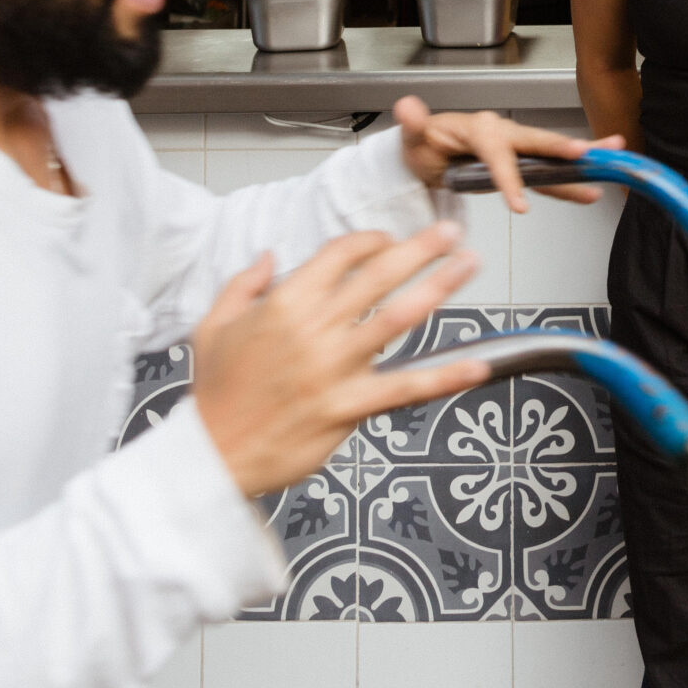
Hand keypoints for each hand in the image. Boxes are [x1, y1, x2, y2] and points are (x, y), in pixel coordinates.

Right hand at [194, 223, 485, 495]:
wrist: (211, 456)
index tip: (388, 239)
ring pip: (398, 319)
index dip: (370, 241)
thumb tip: (268, 256)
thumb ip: (243, 284)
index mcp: (285, 304)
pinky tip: (476, 367)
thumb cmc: (214, 393)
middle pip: (379, 276)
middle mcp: (315, 330)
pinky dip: (444, 378)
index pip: (340, 255)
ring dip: (438, 287)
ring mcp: (334, 369)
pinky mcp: (347, 408)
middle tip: (452, 231)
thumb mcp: (213, 326)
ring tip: (468, 265)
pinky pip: (403, 388)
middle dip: (420, 248)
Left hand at [392, 99, 622, 210]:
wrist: (427, 157)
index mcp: (478, 127)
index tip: (519, 202)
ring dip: (580, 160)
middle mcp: (501, 133)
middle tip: (587, 153)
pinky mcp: (518, 166)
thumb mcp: (413, 137)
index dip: (509, 176)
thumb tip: (407, 107)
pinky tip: (589, 191)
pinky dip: (569, 183)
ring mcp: (513, 149)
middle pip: (536, 141)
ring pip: (550, 156)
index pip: (496, 150)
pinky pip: (546, 175)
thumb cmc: (423, 146)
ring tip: (609, 165)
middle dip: (564, 146)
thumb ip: (413, 125)